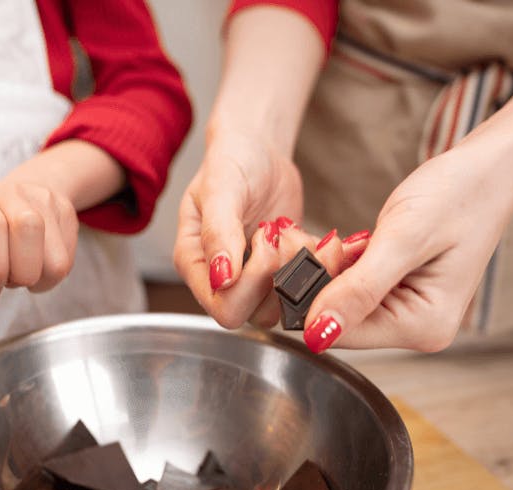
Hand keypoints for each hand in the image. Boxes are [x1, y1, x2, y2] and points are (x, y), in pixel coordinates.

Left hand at [0, 178, 77, 308]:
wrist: (22, 195)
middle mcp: (13, 194)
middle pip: (26, 230)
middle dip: (18, 274)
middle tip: (9, 282)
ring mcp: (44, 201)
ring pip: (53, 255)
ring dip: (37, 279)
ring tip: (23, 277)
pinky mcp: (66, 213)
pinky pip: (66, 260)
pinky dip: (50, 277)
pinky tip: (38, 271)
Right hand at [173, 128, 304, 327]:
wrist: (258, 151)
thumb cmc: (232, 162)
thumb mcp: (221, 189)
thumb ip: (218, 232)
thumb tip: (221, 278)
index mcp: (194, 263)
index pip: (222, 307)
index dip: (251, 282)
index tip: (261, 235)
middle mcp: (220, 279)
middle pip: (254, 314)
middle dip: (278, 273)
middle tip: (279, 232)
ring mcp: (252, 281)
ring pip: (283, 307)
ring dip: (299, 269)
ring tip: (294, 231)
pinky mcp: (280, 274)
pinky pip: (304, 291)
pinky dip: (318, 266)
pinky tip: (314, 238)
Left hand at [302, 144, 512, 352]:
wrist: (489, 168)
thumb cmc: (460, 194)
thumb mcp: (403, 238)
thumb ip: (359, 289)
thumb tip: (317, 334)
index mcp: (423, 326)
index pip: (342, 332)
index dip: (308, 299)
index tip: (289, 258)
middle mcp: (416, 327)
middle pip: (340, 318)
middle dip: (315, 280)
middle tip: (296, 239)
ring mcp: (408, 311)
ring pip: (341, 300)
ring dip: (324, 269)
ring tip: (315, 237)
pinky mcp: (398, 292)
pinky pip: (353, 286)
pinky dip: (339, 264)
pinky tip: (338, 242)